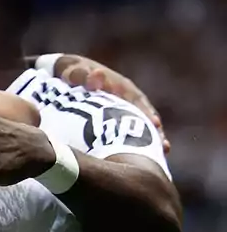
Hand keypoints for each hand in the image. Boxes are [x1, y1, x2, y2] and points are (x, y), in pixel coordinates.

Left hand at [54, 55, 168, 153]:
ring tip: (160, 157)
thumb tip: (96, 76)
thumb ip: (82, 74)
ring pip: (140, 127)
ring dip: (150, 141)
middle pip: (145, 116)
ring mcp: (124, 110)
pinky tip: (144, 160)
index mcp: (120, 86)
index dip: (146, 112)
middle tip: (164, 147)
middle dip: (155, 131)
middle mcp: (128, 99)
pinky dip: (136, 145)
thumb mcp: (75, 72)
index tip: (155, 125)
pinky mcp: (118, 120)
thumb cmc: (72, 73)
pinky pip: (129, 133)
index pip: (137, 100)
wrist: (68, 77)